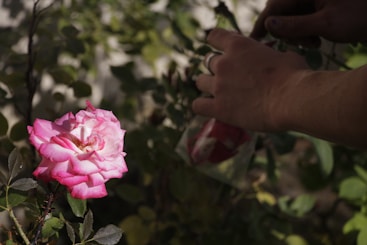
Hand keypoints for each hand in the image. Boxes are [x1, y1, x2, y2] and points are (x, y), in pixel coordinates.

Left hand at [192, 28, 308, 131]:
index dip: (218, 42)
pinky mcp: (219, 108)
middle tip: (231, 77)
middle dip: (218, 68)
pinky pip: (197, 106)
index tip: (225, 50)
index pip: (214, 36)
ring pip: (200, 82)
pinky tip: (211, 108)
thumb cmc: (295, 76)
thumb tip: (272, 61)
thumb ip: (268, 57)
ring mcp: (219, 86)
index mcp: (238, 46)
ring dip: (208, 85)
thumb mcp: (283, 56)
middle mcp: (224, 64)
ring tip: (220, 93)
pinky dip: (201, 106)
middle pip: (208, 62)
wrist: (292, 99)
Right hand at [250, 0, 366, 46]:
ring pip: (291, 19)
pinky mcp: (319, 6)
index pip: (275, 6)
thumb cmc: (360, 17)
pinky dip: (305, 31)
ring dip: (297, 34)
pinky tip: (317, 39)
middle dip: (287, 31)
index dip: (262, 24)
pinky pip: (301, 20)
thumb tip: (269, 25)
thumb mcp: (326, 24)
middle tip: (304, 44)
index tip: (251, 40)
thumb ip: (295, 25)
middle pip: (282, 13)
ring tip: (315, 43)